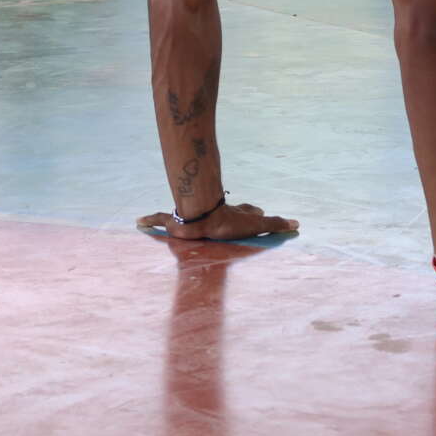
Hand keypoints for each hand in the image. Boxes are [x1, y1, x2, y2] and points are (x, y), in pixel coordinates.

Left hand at [136, 201, 298, 242]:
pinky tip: (138, 221)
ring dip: (175, 218)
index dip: (250, 212)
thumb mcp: (254, 225)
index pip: (244, 211)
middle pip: (214, 210)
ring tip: (170, 222)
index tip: (255, 210)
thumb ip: (275, 224)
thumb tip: (298, 223)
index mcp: (229, 213)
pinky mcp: (174, 220)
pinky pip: (159, 218)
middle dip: (214, 212)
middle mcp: (210, 211)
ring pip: (184, 215)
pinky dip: (149, 220)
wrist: (204, 216)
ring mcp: (193, 216)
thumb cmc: (227, 221)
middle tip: (216, 219)